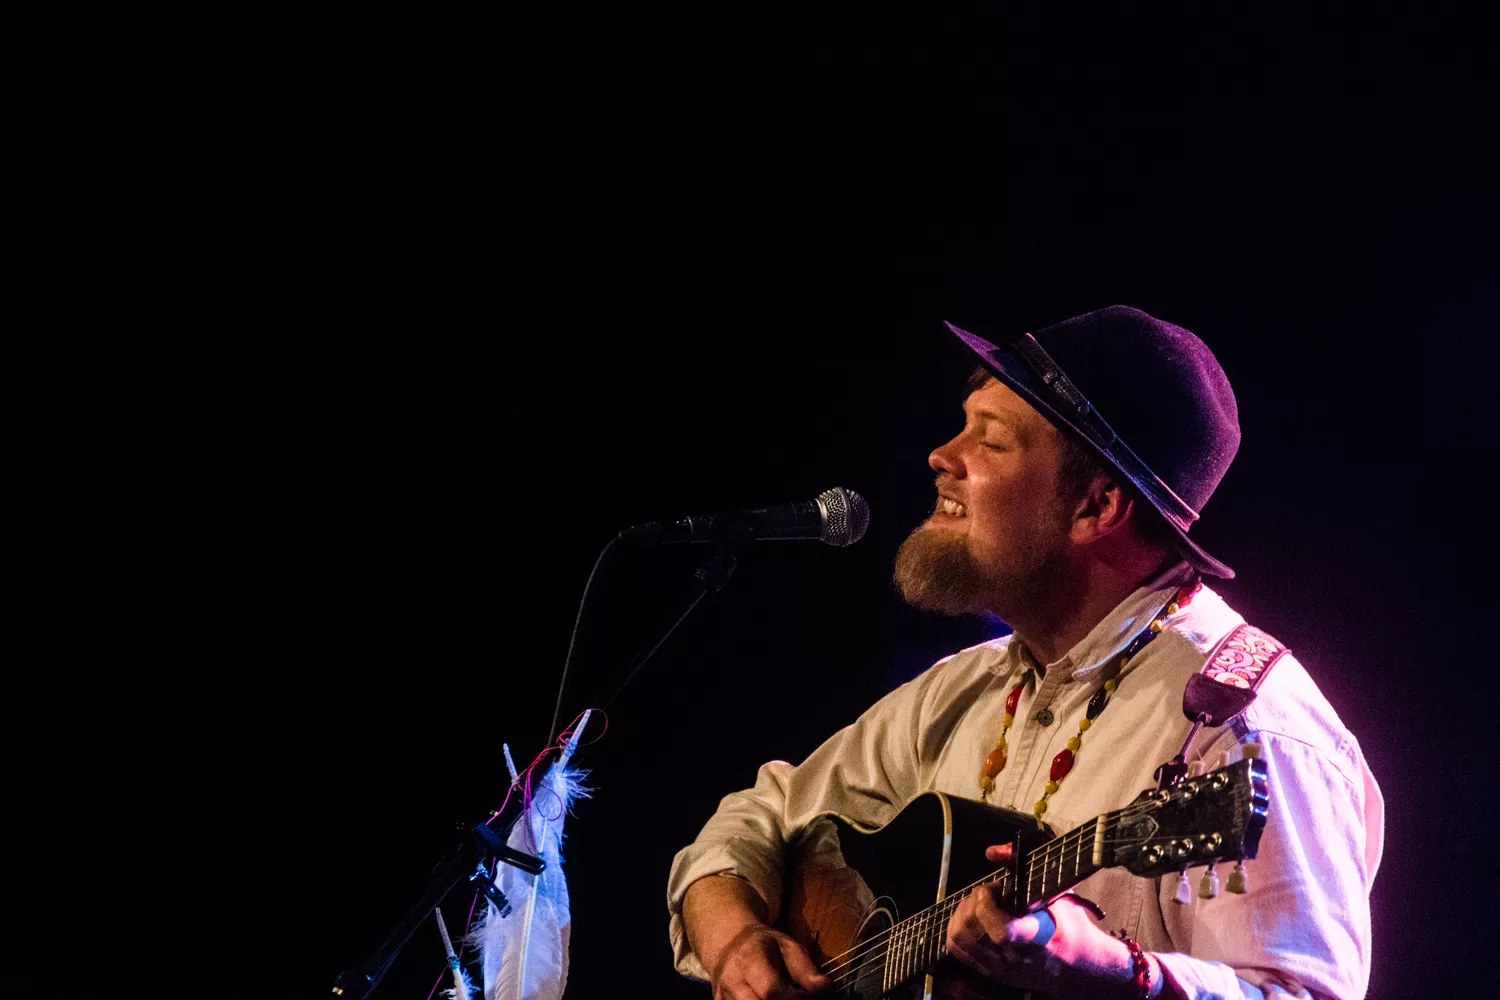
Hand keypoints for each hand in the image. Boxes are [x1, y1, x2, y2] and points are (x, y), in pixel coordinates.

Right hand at [709, 923, 831, 999]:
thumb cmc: (764, 945)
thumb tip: (825, 988)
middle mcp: (731, 981)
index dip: (795, 999)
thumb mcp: (787, 946)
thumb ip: (805, 968)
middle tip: (800, 999)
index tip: (810, 996)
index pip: (771, 991)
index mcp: (749, 959)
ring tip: (788, 998)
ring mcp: (723, 998)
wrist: (729, 945)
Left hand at [944, 844, 1139, 999]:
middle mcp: (1018, 958)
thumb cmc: (1064, 921)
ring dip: (964, 911)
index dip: (987, 910)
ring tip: (982, 903)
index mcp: (1039, 936)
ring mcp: (1002, 970)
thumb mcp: (1053, 889)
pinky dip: (958, 926)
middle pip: (971, 926)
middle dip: (975, 900)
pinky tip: (974, 917)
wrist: (1074, 961)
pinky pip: (956, 948)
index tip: (992, 890)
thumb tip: (991, 851)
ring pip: (958, 936)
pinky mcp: (990, 974)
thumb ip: (1021, 865)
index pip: (1004, 931)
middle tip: (991, 891)